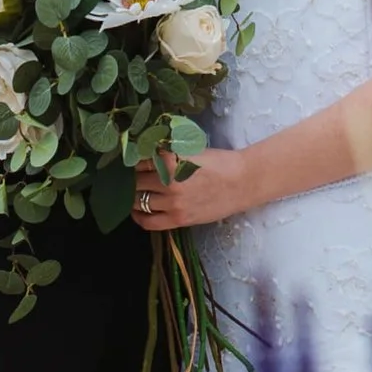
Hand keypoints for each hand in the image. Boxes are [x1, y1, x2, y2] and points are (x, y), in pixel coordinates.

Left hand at [132, 147, 250, 232]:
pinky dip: (138, 216)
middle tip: (131, 176)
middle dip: (131, 177)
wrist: (240, 182)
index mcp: (170, 158)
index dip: (133, 159)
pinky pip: (148, 221)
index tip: (130, 160)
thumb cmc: (216, 162)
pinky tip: (136, 210)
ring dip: (134, 194)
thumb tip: (141, 152)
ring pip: (138, 199)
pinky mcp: (178, 219)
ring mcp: (172, 202)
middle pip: (135, 180)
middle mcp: (168, 181)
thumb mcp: (188, 150)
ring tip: (135, 190)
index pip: (137, 160)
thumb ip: (165, 153)